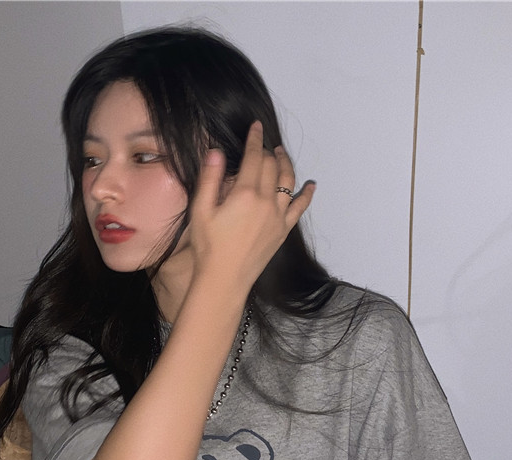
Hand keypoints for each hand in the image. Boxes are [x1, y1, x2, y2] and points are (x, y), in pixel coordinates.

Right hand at [186, 121, 315, 294]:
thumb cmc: (209, 248)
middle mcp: (266, 202)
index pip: (254, 157)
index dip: (255, 139)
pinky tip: (311, 185)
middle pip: (271, 166)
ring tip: (281, 154)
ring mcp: (278, 217)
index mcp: (245, 194)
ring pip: (288, 181)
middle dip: (266, 151)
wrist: (224, 280)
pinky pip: (300, 208)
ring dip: (286, 164)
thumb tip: (217, 153)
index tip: (256, 127)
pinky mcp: (283, 231)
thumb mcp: (201, 211)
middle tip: (262, 145)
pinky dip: (307, 194)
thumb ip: (210, 179)